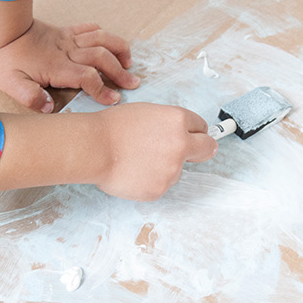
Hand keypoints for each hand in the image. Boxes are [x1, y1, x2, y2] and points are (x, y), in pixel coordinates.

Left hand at [0, 19, 139, 112]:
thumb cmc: (5, 61)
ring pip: (101, 39)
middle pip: (101, 58)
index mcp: (57, 67)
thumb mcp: (10, 84)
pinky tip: (111, 43)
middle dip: (120, 72)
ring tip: (129, 62)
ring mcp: (68, 39)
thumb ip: (30, 96)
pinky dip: (104, 34)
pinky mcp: (66, 32)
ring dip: (118, 49)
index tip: (115, 100)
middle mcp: (68, 52)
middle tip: (134, 83)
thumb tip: (50, 108)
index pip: (87, 77)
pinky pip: (89, 28)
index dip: (103, 89)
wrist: (1, 32)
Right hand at [96, 103, 217, 200]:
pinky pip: (161, 185)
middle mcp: (181, 144)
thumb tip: (178, 134)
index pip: (201, 127)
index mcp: (177, 120)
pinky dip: (150, 181)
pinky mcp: (160, 189)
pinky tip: (134, 172)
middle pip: (207, 149)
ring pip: (178, 171)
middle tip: (195, 153)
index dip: (195, 132)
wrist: (95, 148)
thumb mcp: (147, 113)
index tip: (194, 136)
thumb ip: (168, 124)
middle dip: (203, 149)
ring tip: (139, 161)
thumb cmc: (112, 128)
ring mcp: (172, 169)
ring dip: (166, 168)